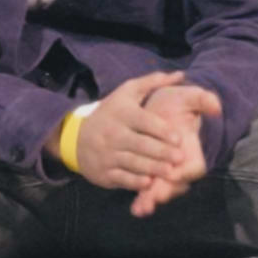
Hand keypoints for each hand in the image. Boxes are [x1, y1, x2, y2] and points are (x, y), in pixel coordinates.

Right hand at [75, 72, 220, 216]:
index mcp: (121, 113)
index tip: (179, 138)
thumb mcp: (127, 93)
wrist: (76, 138)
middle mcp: (113, 134)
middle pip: (140, 144)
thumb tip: (180, 74)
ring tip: (171, 172)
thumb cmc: (111, 112)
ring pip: (133, 163)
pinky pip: (121, 178)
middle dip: (161, 152)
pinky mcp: (104, 172)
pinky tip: (149, 183)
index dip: (161, 130)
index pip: (143, 121)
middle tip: (180, 158)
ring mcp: (107, 154)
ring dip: (153, 168)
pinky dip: (135, 182)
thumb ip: (153, 82)